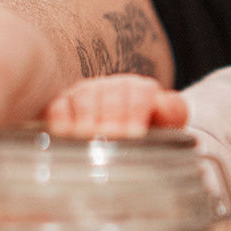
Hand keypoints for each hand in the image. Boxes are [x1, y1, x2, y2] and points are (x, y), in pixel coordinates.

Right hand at [43, 74, 188, 138]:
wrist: (124, 144)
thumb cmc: (148, 136)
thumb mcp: (166, 125)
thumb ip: (172, 112)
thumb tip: (163, 106)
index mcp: (141, 89)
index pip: (140, 92)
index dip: (137, 111)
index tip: (136, 133)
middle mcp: (111, 87)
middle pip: (110, 94)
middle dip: (112, 116)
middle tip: (112, 136)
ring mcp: (85, 95)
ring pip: (84, 97)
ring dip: (87, 117)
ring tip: (88, 136)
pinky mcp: (61, 107)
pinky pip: (58, 107)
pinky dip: (60, 118)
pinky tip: (63, 132)